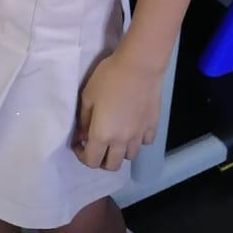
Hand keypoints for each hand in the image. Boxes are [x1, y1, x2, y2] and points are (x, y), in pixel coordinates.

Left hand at [73, 48, 164, 171]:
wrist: (139, 67)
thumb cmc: (108, 78)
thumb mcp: (88, 96)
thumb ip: (83, 120)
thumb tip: (83, 136)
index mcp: (102, 134)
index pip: (92, 161)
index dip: (82, 156)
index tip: (79, 144)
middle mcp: (122, 141)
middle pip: (112, 165)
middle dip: (101, 160)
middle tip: (96, 145)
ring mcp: (139, 135)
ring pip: (130, 156)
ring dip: (119, 151)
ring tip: (115, 136)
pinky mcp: (153, 126)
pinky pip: (144, 142)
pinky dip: (137, 141)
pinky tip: (132, 128)